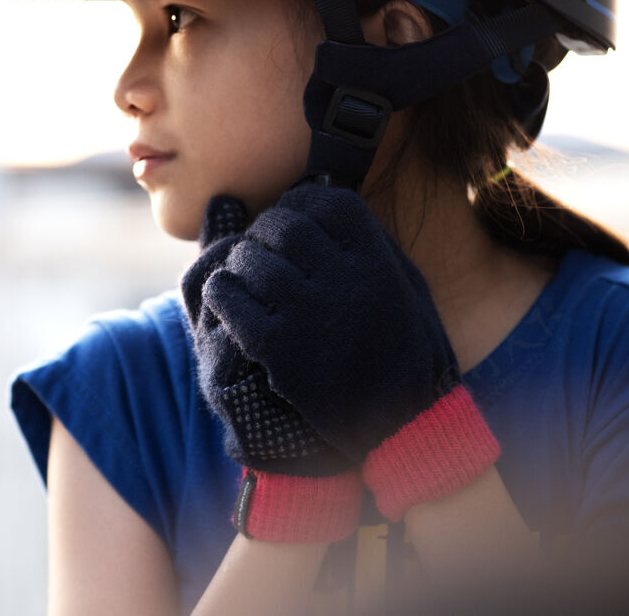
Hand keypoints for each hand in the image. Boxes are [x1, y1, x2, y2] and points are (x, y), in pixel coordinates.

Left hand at [202, 182, 498, 520]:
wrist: (402, 426)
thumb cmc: (405, 352)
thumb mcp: (408, 288)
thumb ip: (373, 244)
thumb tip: (330, 202)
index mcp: (375, 260)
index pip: (327, 203)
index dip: (301, 204)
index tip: (291, 216)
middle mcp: (341, 279)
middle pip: (282, 226)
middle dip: (265, 230)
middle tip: (261, 246)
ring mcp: (306, 312)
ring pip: (249, 259)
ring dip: (240, 263)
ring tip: (244, 276)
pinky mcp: (275, 347)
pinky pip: (229, 299)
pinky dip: (221, 292)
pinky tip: (227, 300)